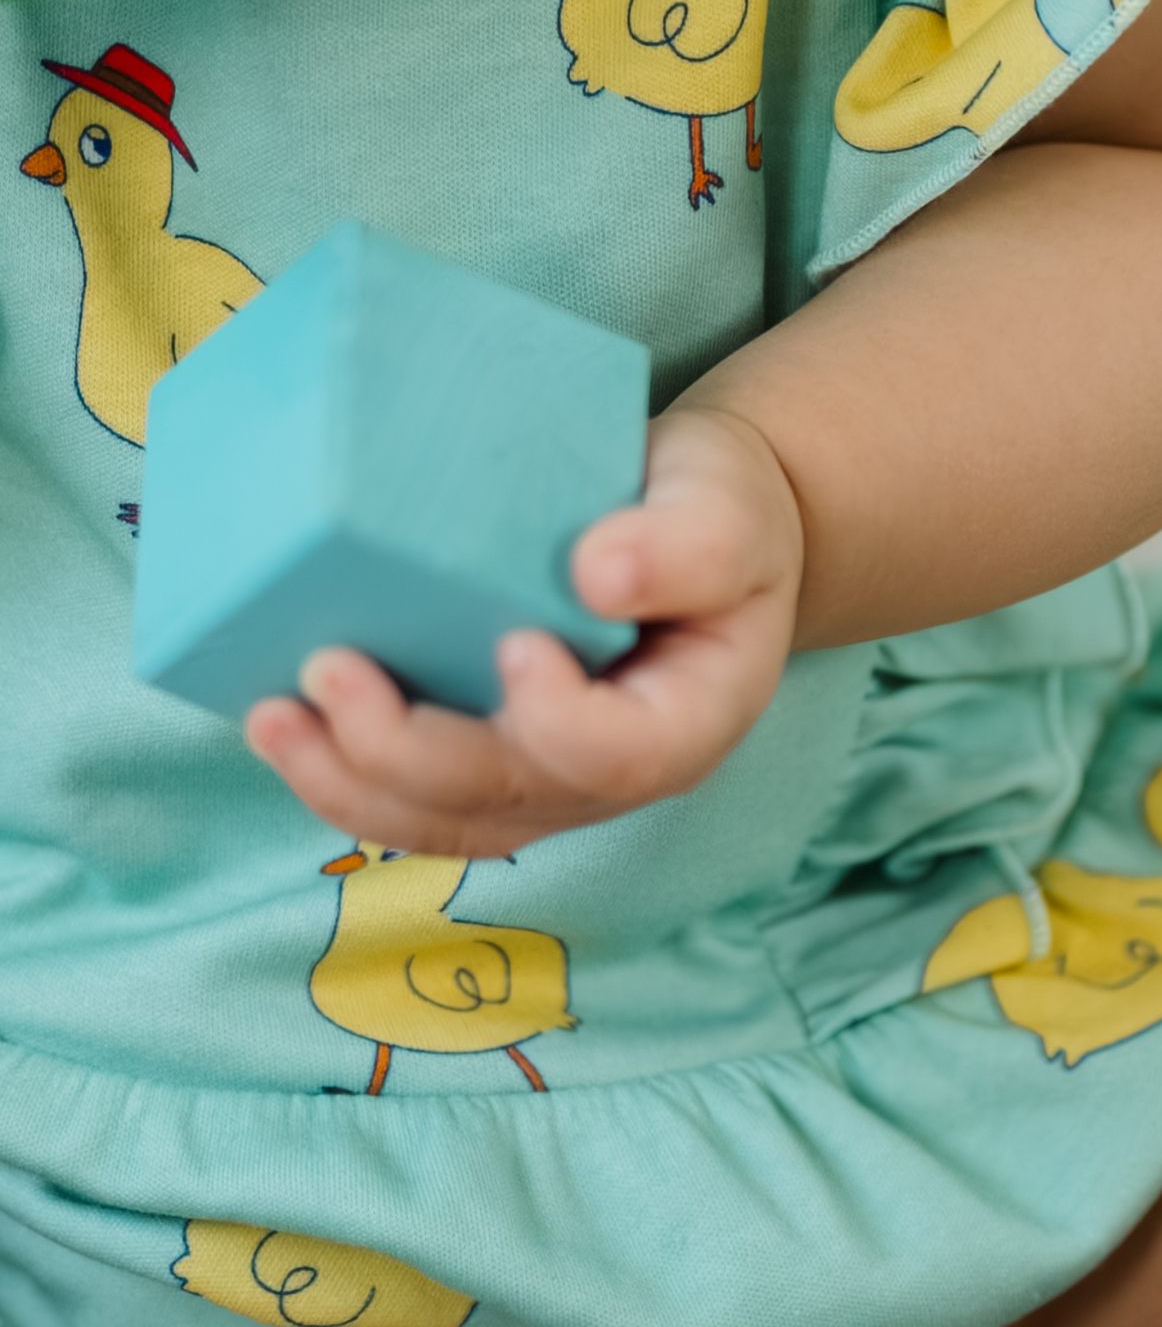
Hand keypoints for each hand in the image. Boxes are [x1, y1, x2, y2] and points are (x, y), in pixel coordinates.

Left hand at [244, 406, 803, 855]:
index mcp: (688, 722)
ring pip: (443, 818)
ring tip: (271, 717)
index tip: (512, 645)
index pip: (623, 755)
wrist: (693, 521)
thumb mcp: (726, 508)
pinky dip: (340, 772)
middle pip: (506, 798)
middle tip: (328, 670)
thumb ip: (685, 545)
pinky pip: (411, 795)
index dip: (559, 722)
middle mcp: (612, 773)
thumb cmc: (718, 507)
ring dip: (348, 781)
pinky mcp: (489, 756)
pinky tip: (279, 724)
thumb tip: (596, 575)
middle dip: (404, 751)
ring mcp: (545, 778)